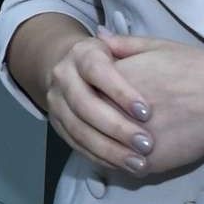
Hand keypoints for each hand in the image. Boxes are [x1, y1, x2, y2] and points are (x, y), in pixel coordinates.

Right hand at [36, 29, 156, 174]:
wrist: (71, 69)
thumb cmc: (110, 60)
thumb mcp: (121, 46)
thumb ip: (127, 44)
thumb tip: (109, 37)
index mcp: (81, 54)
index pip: (97, 71)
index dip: (120, 92)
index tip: (147, 113)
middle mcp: (63, 77)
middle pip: (85, 105)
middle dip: (117, 127)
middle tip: (147, 144)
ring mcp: (56, 103)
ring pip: (78, 130)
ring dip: (109, 150)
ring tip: (139, 163)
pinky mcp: (57, 125)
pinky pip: (76, 145)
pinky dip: (100, 158)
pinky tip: (124, 167)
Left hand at [97, 32, 203, 173]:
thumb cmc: (194, 71)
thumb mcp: (157, 47)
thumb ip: (124, 45)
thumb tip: (100, 37)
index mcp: (110, 82)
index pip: (85, 91)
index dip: (94, 92)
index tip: (106, 93)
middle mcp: (112, 113)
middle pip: (88, 121)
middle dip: (96, 121)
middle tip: (112, 118)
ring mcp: (125, 143)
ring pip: (101, 149)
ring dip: (105, 145)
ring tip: (122, 138)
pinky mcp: (143, 164)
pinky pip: (121, 167)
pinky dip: (122, 162)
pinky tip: (131, 153)